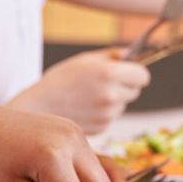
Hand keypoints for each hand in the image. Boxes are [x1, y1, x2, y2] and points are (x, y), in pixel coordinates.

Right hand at [18, 49, 151, 135]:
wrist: (39, 107)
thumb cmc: (60, 80)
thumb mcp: (84, 59)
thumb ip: (111, 55)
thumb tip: (130, 54)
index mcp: (110, 74)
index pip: (143, 76)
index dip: (136, 73)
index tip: (129, 72)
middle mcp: (112, 95)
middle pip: (135, 91)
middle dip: (125, 85)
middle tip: (104, 82)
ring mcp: (108, 114)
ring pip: (123, 104)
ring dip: (114, 100)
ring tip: (89, 95)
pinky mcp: (103, 127)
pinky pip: (112, 117)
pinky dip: (103, 112)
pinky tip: (85, 107)